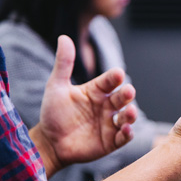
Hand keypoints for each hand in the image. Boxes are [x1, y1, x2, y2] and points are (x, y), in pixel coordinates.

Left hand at [30, 35, 136, 175]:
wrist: (49, 142)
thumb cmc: (53, 113)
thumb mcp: (56, 86)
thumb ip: (63, 63)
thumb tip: (64, 37)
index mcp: (96, 91)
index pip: (109, 81)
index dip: (114, 77)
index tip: (117, 73)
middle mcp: (106, 106)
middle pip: (122, 98)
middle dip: (127, 94)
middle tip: (128, 91)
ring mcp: (110, 124)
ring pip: (127, 117)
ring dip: (131, 114)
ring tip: (130, 112)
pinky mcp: (111, 141)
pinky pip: (124, 137)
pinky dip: (127, 134)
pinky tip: (126, 130)